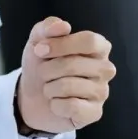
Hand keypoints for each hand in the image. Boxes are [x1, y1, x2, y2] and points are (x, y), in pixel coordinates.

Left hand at [17, 17, 115, 133]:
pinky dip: (55, 105)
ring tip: (51, 88)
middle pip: (74, 64)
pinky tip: (57, 103)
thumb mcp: (39, 41)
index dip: (61, 45)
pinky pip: (71, 106)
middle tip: (43, 73)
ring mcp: (102, 92)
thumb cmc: (42, 65)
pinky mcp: (95, 112)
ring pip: (69, 86)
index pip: (89, 41)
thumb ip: (48, 27)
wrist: (32, 97)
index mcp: (98, 47)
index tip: (40, 50)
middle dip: (48, 69)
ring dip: (49, 88)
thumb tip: (63, 26)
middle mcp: (105, 68)